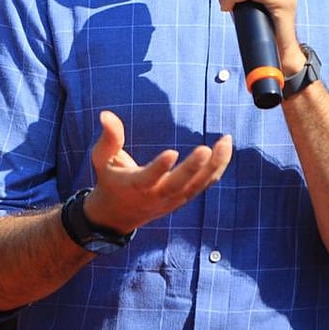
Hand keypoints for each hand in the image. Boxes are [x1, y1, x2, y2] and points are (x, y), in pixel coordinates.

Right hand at [83, 110, 231, 233]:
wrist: (117, 215)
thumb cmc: (110, 179)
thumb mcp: (102, 158)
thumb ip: (109, 137)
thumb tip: (106, 114)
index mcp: (134, 186)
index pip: (148, 178)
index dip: (159, 168)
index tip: (172, 152)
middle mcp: (155, 195)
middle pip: (177, 185)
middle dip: (192, 168)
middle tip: (206, 149)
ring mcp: (172, 199)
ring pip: (196, 185)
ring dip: (214, 165)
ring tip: (225, 141)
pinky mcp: (183, 197)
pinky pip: (204, 184)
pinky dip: (217, 168)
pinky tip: (226, 148)